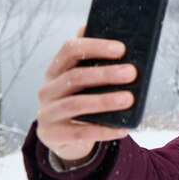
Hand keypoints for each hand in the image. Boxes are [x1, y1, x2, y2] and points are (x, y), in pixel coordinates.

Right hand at [36, 26, 136, 163]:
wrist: (63, 136)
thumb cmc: (81, 100)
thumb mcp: (84, 81)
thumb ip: (95, 62)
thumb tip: (118, 42)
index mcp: (55, 70)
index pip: (70, 50)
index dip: (95, 47)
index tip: (121, 49)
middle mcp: (47, 89)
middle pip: (74, 77)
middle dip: (105, 74)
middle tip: (131, 73)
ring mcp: (47, 113)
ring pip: (76, 104)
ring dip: (104, 101)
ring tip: (128, 99)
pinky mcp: (52, 134)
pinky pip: (80, 133)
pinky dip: (103, 130)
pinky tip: (123, 127)